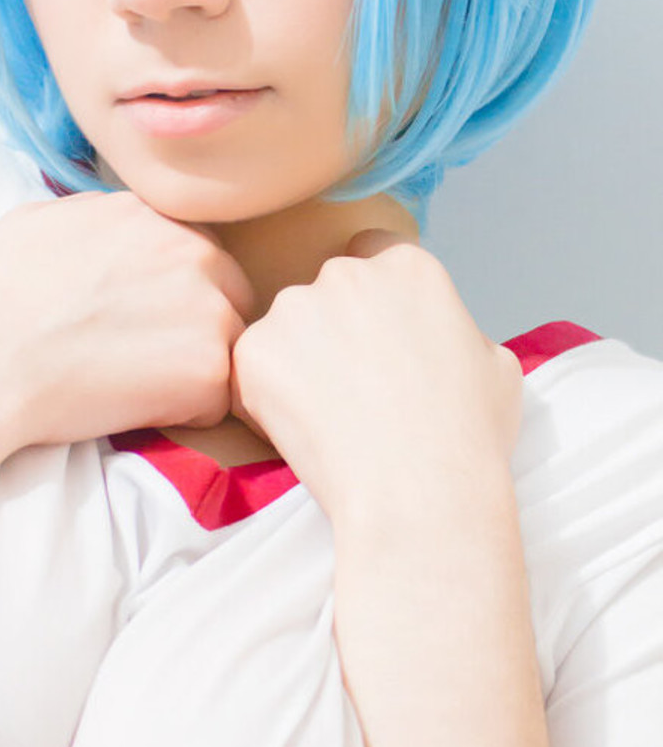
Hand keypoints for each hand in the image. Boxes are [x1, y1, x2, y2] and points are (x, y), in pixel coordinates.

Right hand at [0, 191, 256, 445]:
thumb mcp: (38, 221)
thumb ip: (95, 218)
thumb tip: (112, 224)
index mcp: (152, 215)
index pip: (194, 254)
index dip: (169, 293)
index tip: (137, 319)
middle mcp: (192, 250)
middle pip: (226, 295)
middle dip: (193, 327)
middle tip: (139, 359)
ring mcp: (208, 308)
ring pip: (226, 346)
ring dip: (191, 369)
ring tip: (132, 385)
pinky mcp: (208, 367)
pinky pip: (217, 399)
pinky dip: (185, 413)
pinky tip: (134, 408)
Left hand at [228, 230, 523, 527]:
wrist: (419, 491)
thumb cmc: (467, 437)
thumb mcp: (495, 362)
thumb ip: (455, 329)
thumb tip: (439, 336)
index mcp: (407, 267)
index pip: (373, 256)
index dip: (372, 301)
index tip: (375, 338)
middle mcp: (346, 274)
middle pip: (326, 293)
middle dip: (333, 332)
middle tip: (353, 391)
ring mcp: (294, 309)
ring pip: (286, 330)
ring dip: (297, 363)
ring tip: (329, 418)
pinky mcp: (255, 350)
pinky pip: (251, 370)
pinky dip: (264, 398)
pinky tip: (301, 432)